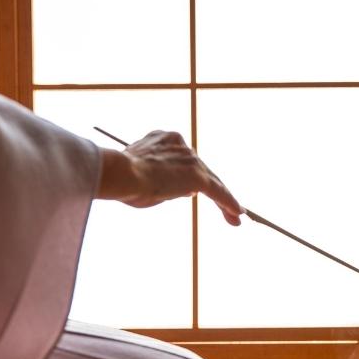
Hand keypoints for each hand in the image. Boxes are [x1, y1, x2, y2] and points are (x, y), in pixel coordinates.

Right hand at [98, 130, 242, 224]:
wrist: (119, 174)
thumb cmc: (121, 181)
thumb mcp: (142, 178)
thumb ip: (164, 181)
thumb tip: (187, 191)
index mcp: (163, 140)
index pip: (184, 159)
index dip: (192, 173)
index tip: (197, 185)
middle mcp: (181, 146)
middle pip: (202, 169)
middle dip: (214, 188)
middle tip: (228, 207)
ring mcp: (190, 160)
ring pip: (211, 182)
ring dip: (223, 200)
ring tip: (235, 218)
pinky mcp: (197, 176)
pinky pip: (218, 191)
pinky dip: (228, 202)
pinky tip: (238, 214)